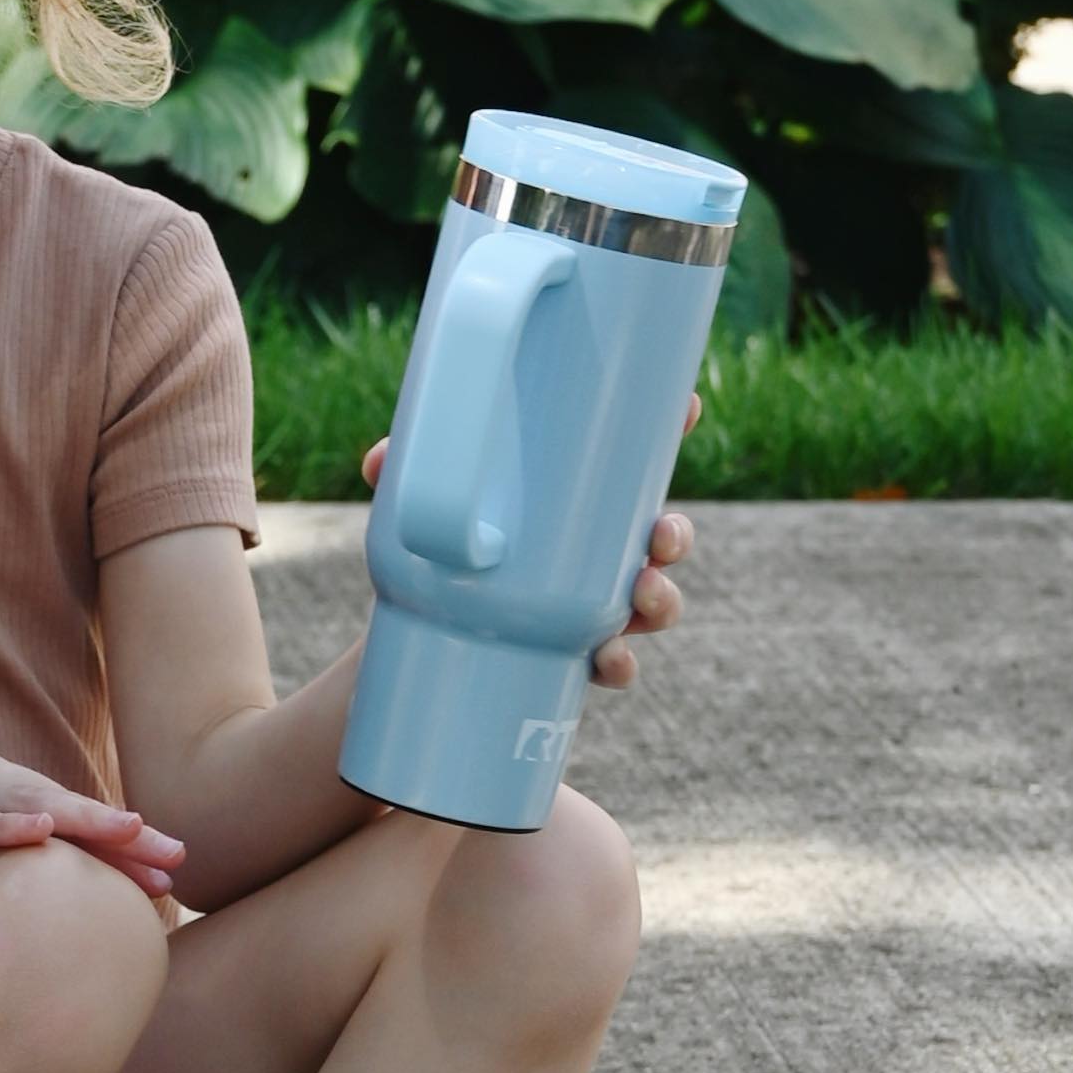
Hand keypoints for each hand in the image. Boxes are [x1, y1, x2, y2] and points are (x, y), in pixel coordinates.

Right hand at [0, 751, 187, 906]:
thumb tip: (46, 902)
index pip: (66, 817)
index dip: (118, 843)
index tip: (170, 874)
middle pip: (60, 806)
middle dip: (120, 835)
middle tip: (175, 862)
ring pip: (22, 805)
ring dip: (80, 821)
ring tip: (131, 835)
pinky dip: (0, 824)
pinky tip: (39, 832)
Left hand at [357, 414, 698, 693]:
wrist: (399, 649)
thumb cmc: (422, 558)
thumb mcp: (410, 510)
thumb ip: (400, 478)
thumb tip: (382, 463)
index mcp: (571, 506)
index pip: (633, 462)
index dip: (673, 430)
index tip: (690, 406)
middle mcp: (591, 557)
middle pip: (658, 540)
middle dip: (675, 536)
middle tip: (661, 535)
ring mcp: (585, 611)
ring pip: (649, 603)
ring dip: (664, 599)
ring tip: (643, 596)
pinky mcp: (566, 662)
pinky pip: (611, 666)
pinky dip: (619, 666)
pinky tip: (612, 662)